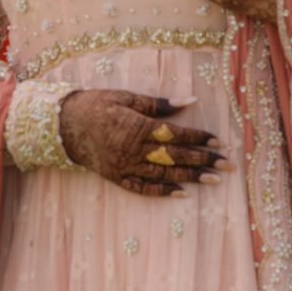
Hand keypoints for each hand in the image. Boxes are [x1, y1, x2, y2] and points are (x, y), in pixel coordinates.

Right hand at [59, 89, 229, 196]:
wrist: (63, 126)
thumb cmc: (97, 105)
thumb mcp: (126, 97)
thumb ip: (158, 104)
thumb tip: (189, 102)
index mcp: (139, 127)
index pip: (177, 135)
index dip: (200, 138)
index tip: (220, 142)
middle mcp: (135, 150)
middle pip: (176, 157)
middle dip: (204, 161)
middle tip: (227, 166)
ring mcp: (126, 166)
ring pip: (164, 174)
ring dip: (191, 177)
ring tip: (213, 180)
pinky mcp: (117, 177)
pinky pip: (143, 188)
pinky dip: (162, 192)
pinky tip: (181, 194)